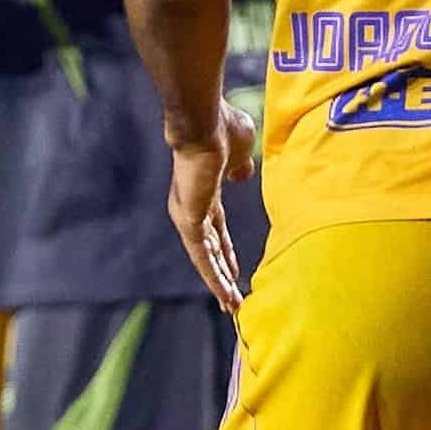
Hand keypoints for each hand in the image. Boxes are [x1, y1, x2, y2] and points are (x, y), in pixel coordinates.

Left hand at [164, 100, 258, 313]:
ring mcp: (188, 215)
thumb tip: (243, 174)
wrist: (206, 122)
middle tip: (231, 300)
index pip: (216, 230)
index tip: (236, 269)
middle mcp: (192, 207)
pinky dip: (213, 277)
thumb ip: (242, 166)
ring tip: (232, 308)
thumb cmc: (223, 128)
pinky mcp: (188, 220)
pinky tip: (226, 294)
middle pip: (208, 251)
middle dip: (221, 276)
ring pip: (203, 260)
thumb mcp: (241, 151)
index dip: (226, 251)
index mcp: (205, 193)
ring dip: (218, 284)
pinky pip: (201, 257)